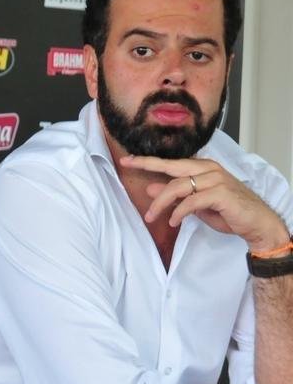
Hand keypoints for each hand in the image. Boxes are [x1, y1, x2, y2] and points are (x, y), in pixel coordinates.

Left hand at [120, 155, 288, 252]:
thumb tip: (150, 189)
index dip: (149, 161)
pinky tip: (173, 222)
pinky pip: (191, 201)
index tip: (128, 159)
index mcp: (203, 168)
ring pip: (178, 187)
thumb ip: (175, 195)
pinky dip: (179, 212)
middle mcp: (209, 169)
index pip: (172, 163)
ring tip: (151, 217)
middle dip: (147, 167)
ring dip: (161, 203)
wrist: (257, 223)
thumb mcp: (195, 203)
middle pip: (172, 169)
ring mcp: (216, 180)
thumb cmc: (227, 212)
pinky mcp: (221, 194)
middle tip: (126, 168)